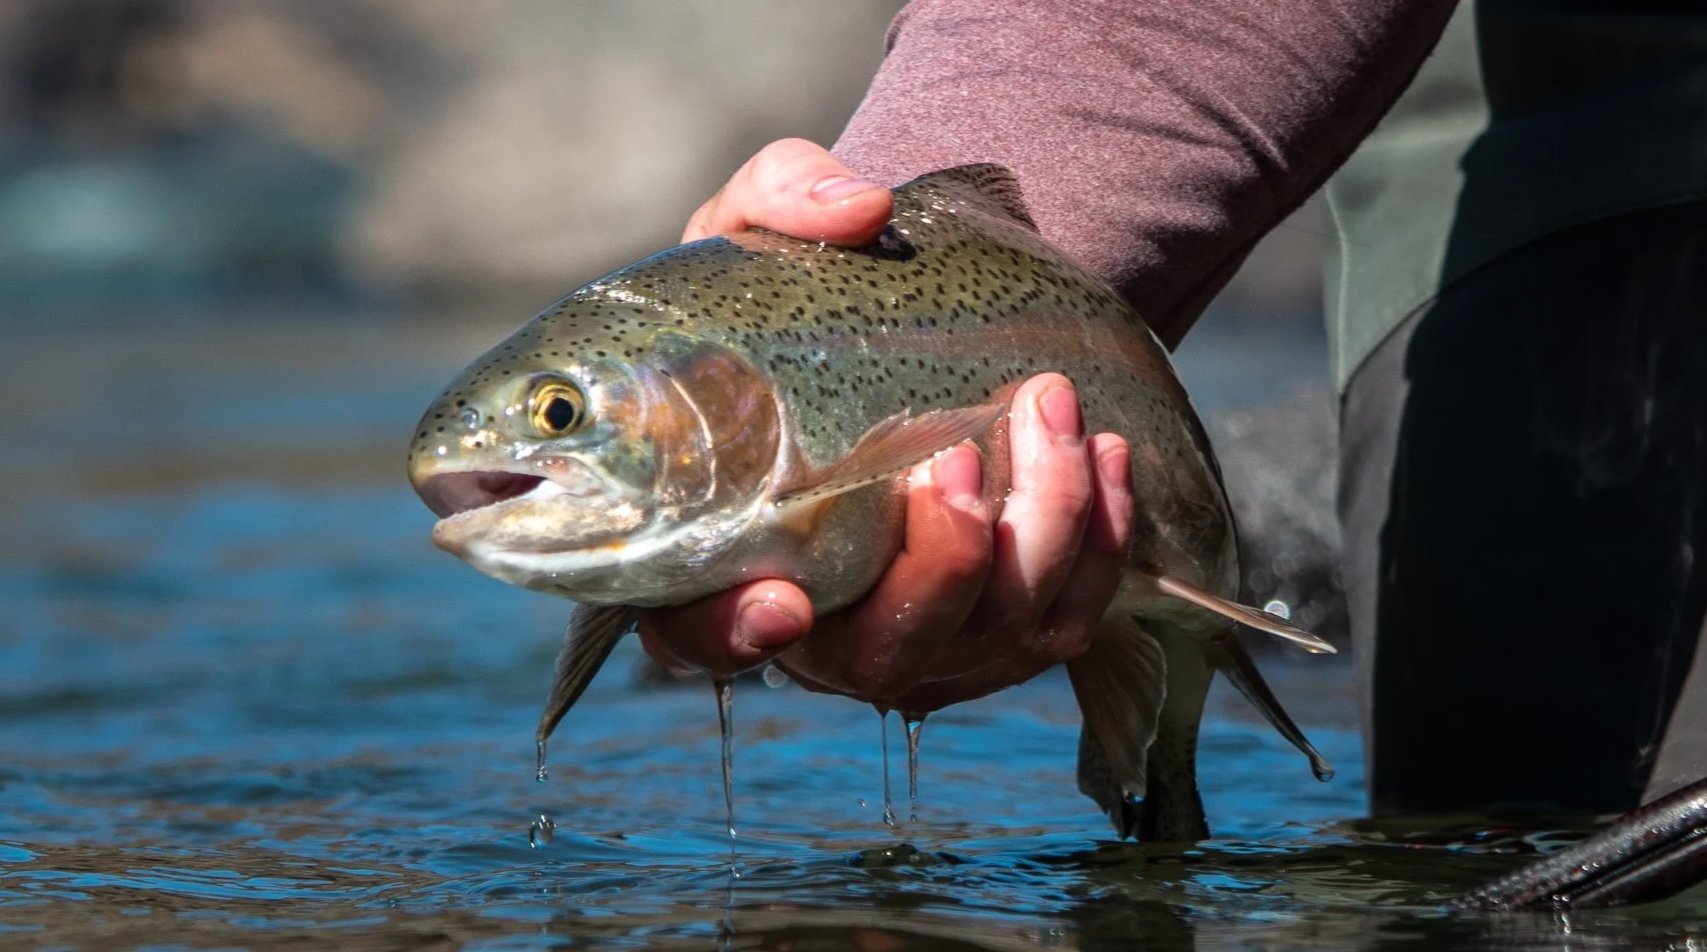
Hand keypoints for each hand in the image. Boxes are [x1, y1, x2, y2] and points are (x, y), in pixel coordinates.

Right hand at [636, 140, 1134, 713]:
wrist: (890, 332)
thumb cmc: (796, 299)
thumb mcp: (754, 230)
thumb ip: (780, 199)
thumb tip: (859, 210)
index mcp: (720, 553)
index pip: (700, 635)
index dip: (733, 638)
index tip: (782, 603)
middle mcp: (821, 624)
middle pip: (883, 655)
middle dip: (944, 564)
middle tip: (959, 453)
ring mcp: (921, 638)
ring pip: (993, 639)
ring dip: (1041, 534)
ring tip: (1053, 406)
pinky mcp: (1003, 628)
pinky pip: (1066, 618)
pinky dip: (1100, 545)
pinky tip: (1104, 455)